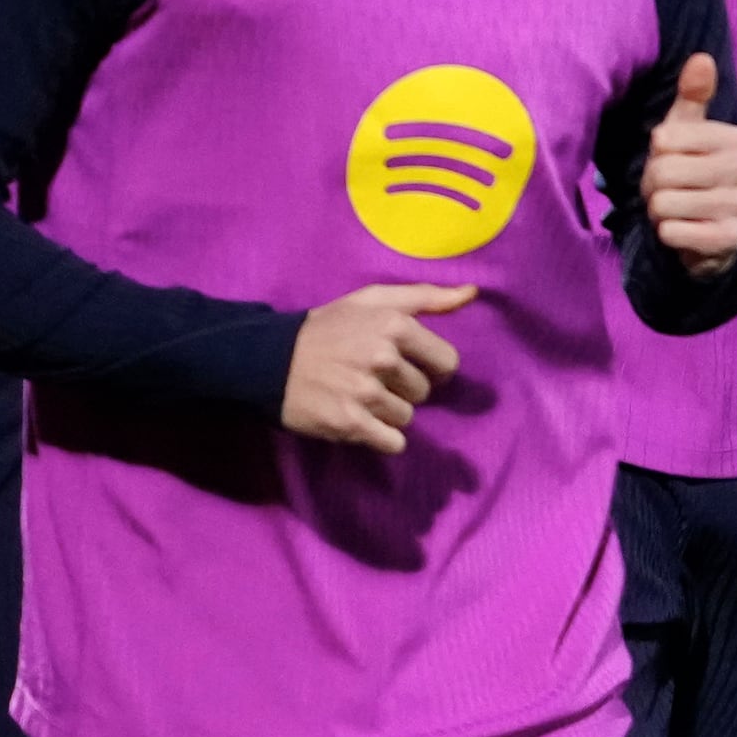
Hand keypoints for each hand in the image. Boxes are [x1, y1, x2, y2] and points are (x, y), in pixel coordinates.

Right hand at [283, 282, 474, 452]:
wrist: (264, 359)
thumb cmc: (326, 328)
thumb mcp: (371, 300)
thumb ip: (425, 297)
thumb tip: (471, 293)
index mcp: (395, 326)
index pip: (447, 362)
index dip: (429, 366)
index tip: (404, 363)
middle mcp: (383, 358)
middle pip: (424, 391)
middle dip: (402, 388)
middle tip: (369, 377)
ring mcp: (365, 392)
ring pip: (407, 417)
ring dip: (387, 413)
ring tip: (356, 396)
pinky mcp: (350, 423)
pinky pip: (392, 442)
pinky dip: (380, 437)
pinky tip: (357, 420)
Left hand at [642, 52, 736, 274]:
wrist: (711, 233)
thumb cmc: (692, 173)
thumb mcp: (688, 133)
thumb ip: (693, 97)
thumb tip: (701, 57)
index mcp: (736, 139)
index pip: (664, 139)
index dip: (656, 154)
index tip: (671, 161)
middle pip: (663, 173)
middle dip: (654, 186)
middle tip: (670, 190)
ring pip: (664, 204)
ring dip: (659, 212)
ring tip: (677, 210)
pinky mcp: (730, 239)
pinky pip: (673, 232)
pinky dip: (667, 234)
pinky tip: (684, 232)